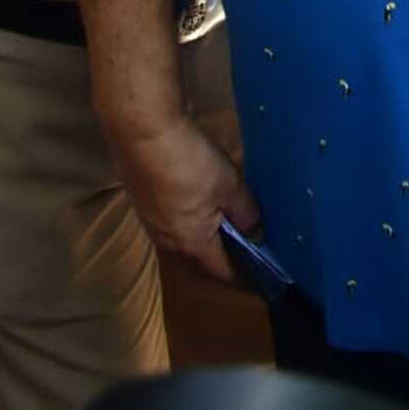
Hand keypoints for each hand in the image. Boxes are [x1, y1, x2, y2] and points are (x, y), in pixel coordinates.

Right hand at [115, 114, 261, 285]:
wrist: (143, 133)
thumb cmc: (190, 164)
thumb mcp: (229, 187)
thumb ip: (246, 214)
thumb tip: (258, 236)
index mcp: (192, 245)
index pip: (223, 273)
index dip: (246, 276)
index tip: (265, 275)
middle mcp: (168, 243)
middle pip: (203, 258)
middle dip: (226, 256)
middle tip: (251, 245)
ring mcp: (152, 222)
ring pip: (187, 238)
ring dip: (208, 235)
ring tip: (230, 221)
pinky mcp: (144, 202)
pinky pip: (175, 220)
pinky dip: (193, 217)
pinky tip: (202, 199)